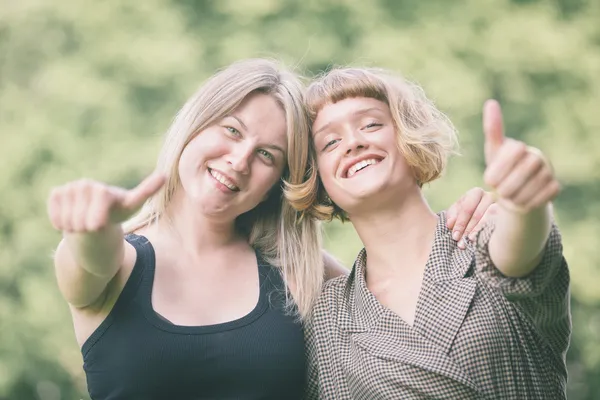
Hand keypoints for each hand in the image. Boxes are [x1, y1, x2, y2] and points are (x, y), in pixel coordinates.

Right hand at [47, 173, 165, 232]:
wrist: (98, 216)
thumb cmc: (118, 211)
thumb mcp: (133, 205)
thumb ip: (146, 191)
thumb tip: (165, 175)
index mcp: (103, 190)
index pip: (98, 201)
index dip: (96, 214)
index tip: (97, 227)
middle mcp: (85, 185)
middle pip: (79, 219)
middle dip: (86, 229)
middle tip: (96, 225)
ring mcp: (69, 188)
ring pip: (66, 220)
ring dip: (75, 228)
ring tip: (86, 222)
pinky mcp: (56, 193)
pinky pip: (55, 217)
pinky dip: (61, 224)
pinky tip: (72, 219)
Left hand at [446, 187, 497, 248]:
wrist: (485, 218)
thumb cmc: (467, 215)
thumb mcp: (457, 213)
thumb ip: (452, 216)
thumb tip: (451, 224)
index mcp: (476, 193)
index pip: (467, 208)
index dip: (460, 223)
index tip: (455, 237)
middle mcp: (490, 196)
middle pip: (477, 214)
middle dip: (467, 230)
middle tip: (461, 243)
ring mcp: (501, 205)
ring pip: (488, 219)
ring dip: (477, 232)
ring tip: (470, 242)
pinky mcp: (508, 215)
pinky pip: (498, 223)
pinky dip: (488, 232)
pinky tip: (482, 240)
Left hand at [483, 100, 559, 212]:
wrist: (515, 191)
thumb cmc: (500, 170)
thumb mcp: (492, 153)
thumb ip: (492, 130)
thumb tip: (491, 102)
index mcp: (519, 148)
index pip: (511, 154)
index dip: (496, 171)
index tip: (489, 180)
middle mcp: (537, 157)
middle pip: (516, 177)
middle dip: (503, 188)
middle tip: (499, 191)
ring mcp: (548, 171)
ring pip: (526, 191)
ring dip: (512, 199)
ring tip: (509, 196)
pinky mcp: (555, 187)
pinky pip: (537, 200)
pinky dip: (525, 204)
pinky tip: (522, 200)